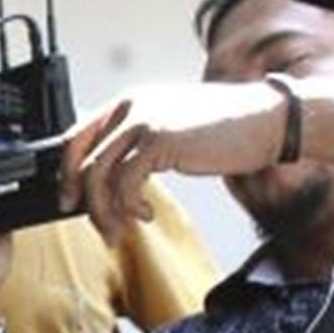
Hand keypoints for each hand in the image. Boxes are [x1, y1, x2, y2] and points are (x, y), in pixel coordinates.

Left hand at [62, 81, 283, 239]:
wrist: (267, 121)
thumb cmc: (222, 131)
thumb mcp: (168, 132)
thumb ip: (135, 146)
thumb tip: (104, 181)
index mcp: (128, 102)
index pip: (76, 136)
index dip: (66, 173)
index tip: (69, 202)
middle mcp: (130, 106)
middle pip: (81, 159)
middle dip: (83, 200)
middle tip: (97, 225)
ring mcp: (143, 120)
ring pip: (98, 174)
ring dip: (104, 212)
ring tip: (120, 230)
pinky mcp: (159, 139)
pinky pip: (124, 183)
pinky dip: (128, 207)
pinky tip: (146, 214)